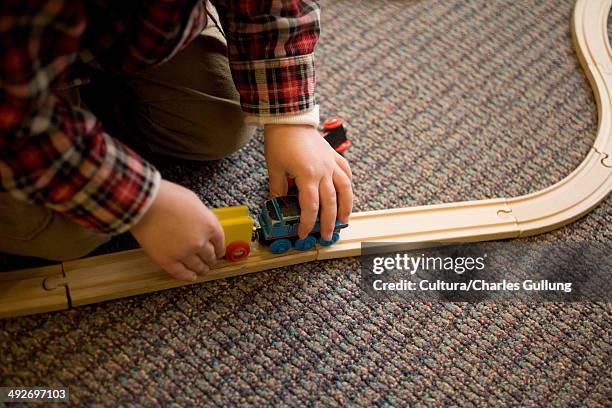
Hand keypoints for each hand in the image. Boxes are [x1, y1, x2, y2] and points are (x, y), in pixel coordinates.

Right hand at [130, 180, 224, 280]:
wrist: (144, 203)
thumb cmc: (166, 197)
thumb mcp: (193, 200)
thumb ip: (202, 215)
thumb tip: (205, 223)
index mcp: (209, 225)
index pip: (220, 242)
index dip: (220, 249)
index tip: (220, 252)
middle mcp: (200, 241)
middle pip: (210, 255)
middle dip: (211, 259)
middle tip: (211, 261)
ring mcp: (184, 253)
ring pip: (198, 266)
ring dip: (202, 269)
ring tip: (203, 270)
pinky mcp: (168, 260)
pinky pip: (181, 273)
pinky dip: (188, 276)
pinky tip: (191, 277)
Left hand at [264, 124, 352, 240]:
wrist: (289, 118)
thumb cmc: (280, 140)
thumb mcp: (274, 167)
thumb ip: (277, 188)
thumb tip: (277, 203)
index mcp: (307, 175)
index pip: (310, 206)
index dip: (308, 222)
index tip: (304, 233)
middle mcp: (323, 170)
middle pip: (330, 202)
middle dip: (329, 222)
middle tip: (328, 235)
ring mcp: (331, 163)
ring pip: (345, 189)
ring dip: (346, 206)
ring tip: (345, 219)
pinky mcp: (333, 155)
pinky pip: (346, 172)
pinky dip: (348, 184)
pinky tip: (347, 193)